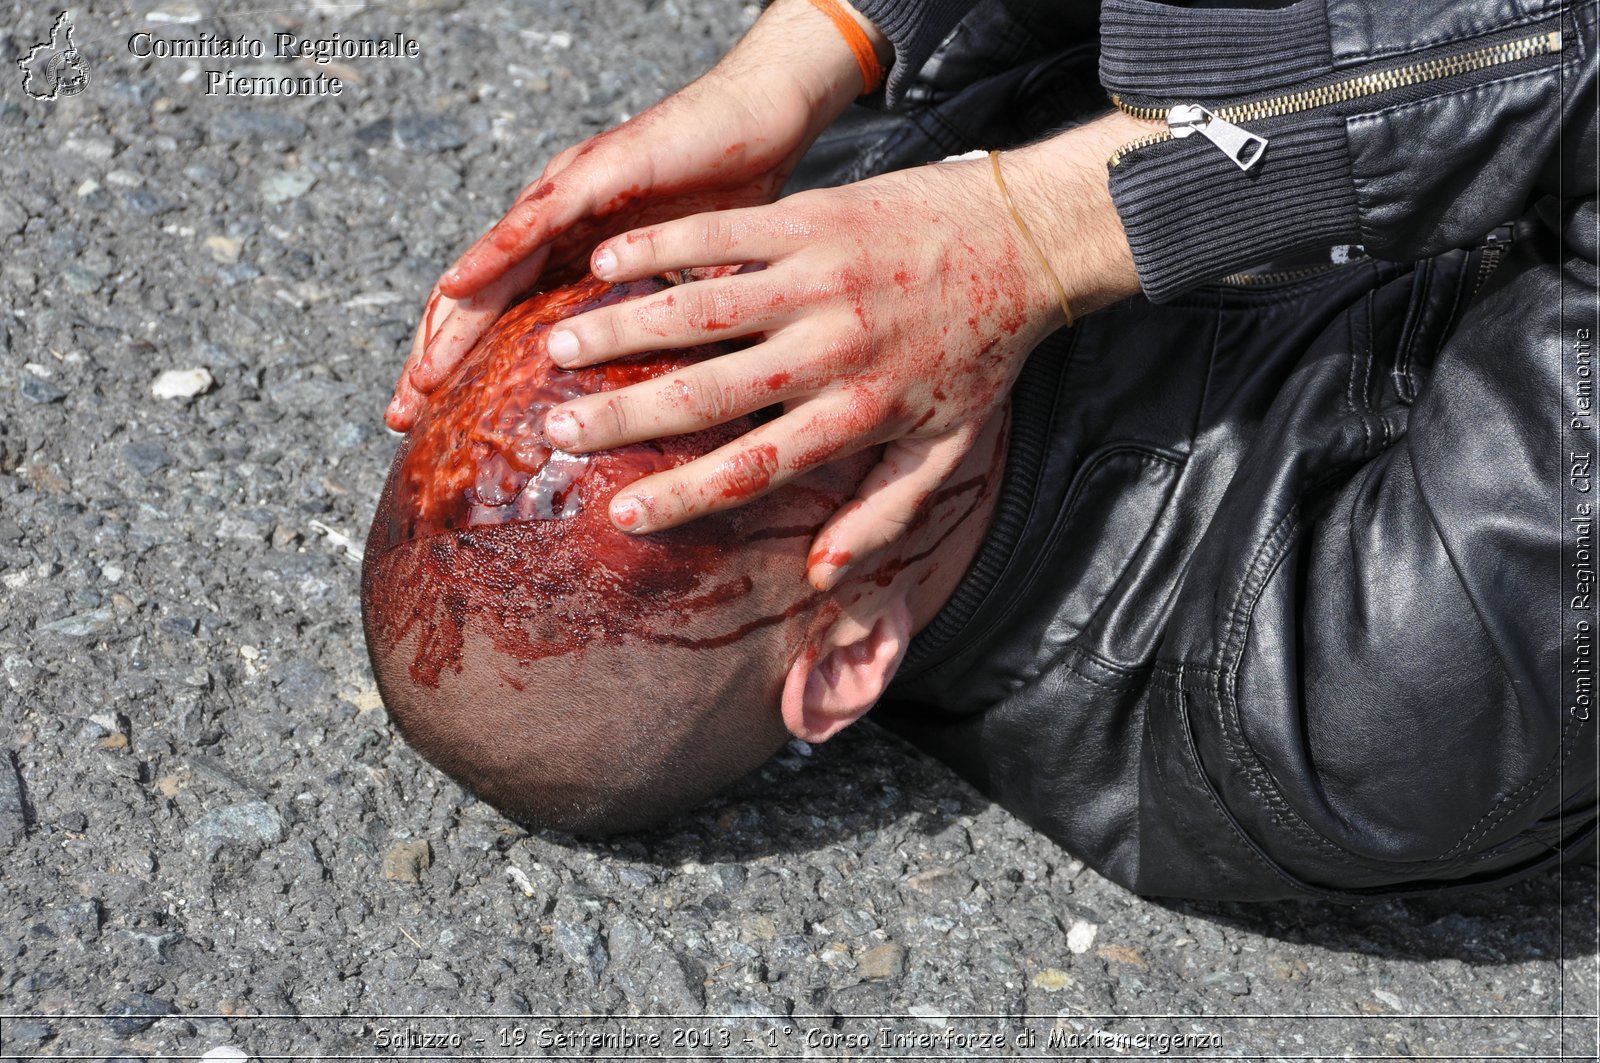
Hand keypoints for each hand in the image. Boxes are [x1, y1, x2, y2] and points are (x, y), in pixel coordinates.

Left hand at [385, 0, 879, 430]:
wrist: (762, 118)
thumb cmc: (728, 201)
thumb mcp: (684, 290)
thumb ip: (654, 332)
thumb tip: (658, 408)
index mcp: (576, 261)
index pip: (505, 324)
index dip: (467, 373)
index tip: (435, 430)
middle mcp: (558, 228)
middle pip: (479, 302)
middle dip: (437, 358)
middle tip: (404, 415)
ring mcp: (570, 196)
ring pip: (494, 266)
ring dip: (453, 321)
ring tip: (425, 372)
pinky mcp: (597, 172)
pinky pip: (537, 217)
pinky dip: (496, 251)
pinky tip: (465, 284)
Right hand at [537, 113, 1150, 587]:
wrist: (1025, 238)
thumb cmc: (982, 351)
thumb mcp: (949, 448)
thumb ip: (885, 516)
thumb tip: (821, 577)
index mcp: (859, 412)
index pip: (755, 468)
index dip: (683, 496)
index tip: (619, 516)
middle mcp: (831, 348)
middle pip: (711, 392)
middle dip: (626, 415)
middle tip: (556, 431)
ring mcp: (818, 278)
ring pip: (704, 309)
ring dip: (625, 327)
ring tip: (556, 344)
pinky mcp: (814, 218)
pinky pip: (724, 233)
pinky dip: (663, 246)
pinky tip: (606, 259)